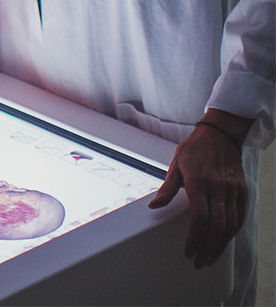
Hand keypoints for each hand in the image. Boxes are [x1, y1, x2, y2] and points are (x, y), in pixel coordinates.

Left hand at [148, 115, 249, 268]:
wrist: (219, 135)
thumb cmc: (194, 149)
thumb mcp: (176, 164)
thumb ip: (167, 188)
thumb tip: (154, 206)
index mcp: (199, 181)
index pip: (200, 217)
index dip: (195, 238)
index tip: (188, 251)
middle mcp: (218, 188)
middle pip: (217, 226)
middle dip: (207, 248)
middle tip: (198, 261)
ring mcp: (232, 190)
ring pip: (231, 225)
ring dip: (220, 245)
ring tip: (208, 257)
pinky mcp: (242, 191)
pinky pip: (239, 217)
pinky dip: (232, 233)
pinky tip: (222, 242)